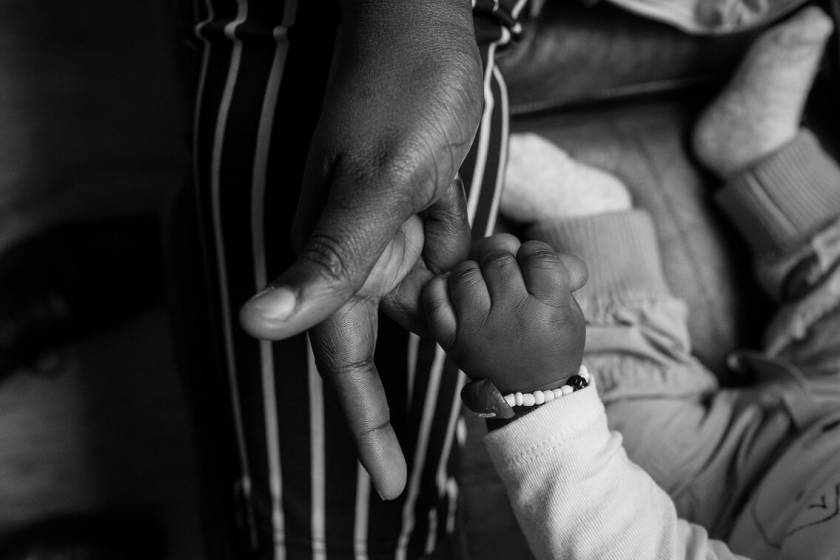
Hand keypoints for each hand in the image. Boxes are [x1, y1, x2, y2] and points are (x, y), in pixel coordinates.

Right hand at [238, 0, 483, 498]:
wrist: (423, 22)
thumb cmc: (399, 88)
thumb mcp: (375, 180)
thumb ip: (327, 259)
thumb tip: (256, 325)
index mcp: (338, 253)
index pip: (346, 359)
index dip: (368, 421)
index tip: (392, 482)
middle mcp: (363, 250)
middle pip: (408, 333)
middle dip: (461, 349)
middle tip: (512, 366)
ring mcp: (397, 229)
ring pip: (446, 297)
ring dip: (489, 302)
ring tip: (538, 293)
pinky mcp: (427, 207)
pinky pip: (464, 256)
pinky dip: (496, 262)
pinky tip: (529, 258)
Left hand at [422, 234, 586, 393]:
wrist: (529, 393)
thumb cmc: (551, 343)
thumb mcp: (570, 311)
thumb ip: (561, 273)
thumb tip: (537, 248)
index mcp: (549, 312)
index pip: (538, 257)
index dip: (534, 251)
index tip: (533, 261)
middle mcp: (512, 320)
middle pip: (499, 260)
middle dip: (503, 255)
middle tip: (506, 269)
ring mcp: (478, 331)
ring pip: (465, 273)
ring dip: (473, 268)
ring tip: (483, 281)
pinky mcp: (452, 341)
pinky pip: (435, 299)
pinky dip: (441, 287)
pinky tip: (456, 291)